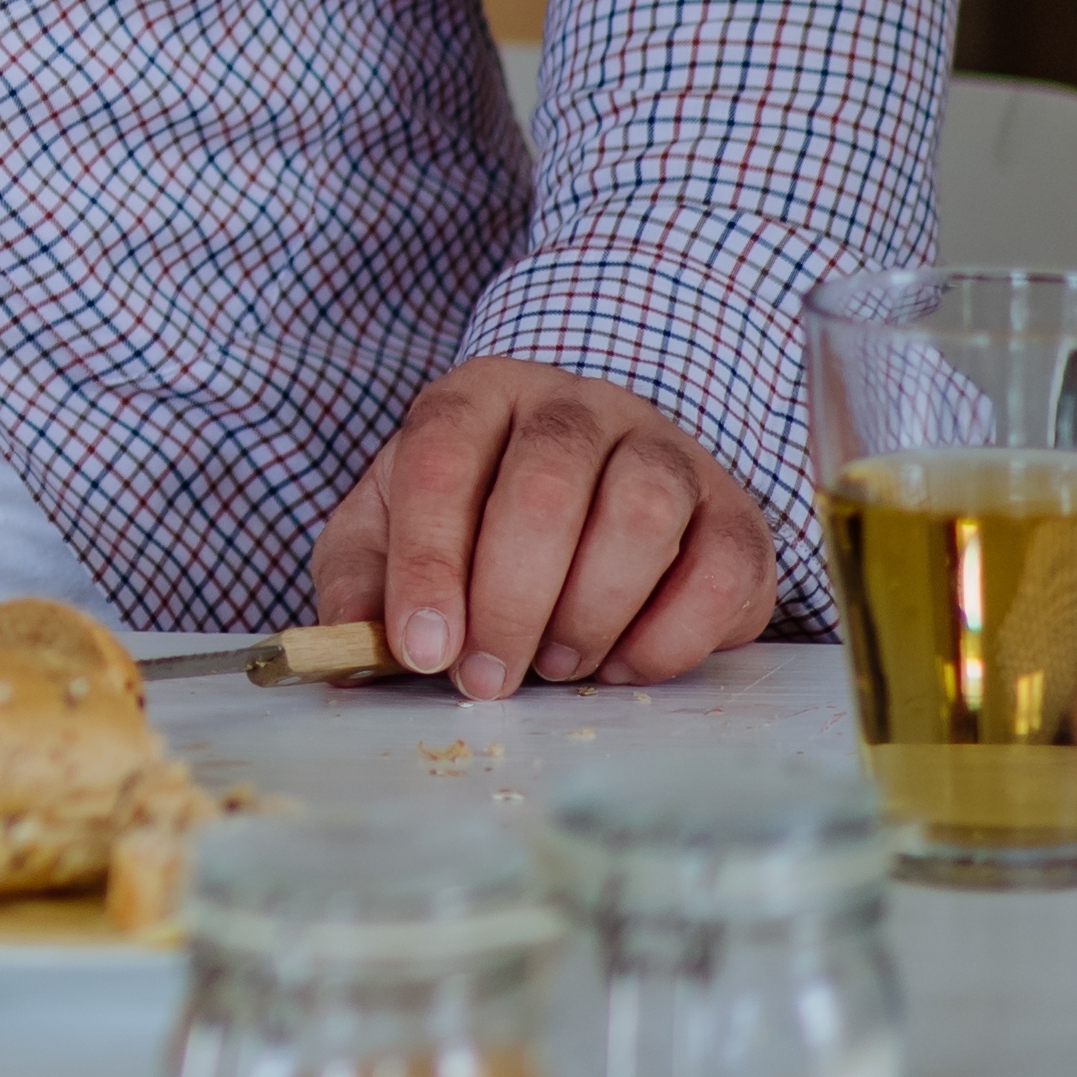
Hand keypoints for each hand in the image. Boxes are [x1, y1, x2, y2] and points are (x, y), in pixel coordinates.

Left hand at [309, 356, 781, 697]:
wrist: (589, 489)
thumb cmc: (473, 520)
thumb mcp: (390, 532)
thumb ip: (359, 581)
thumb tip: (342, 648)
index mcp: (477, 398)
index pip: (442, 459)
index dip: (429, 561)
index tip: (423, 650)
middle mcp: (574, 407)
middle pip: (546, 487)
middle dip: (510, 601)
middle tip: (487, 678)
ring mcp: (664, 450)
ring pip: (642, 514)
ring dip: (591, 611)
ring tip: (555, 665)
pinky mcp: (733, 513)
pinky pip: (722, 568)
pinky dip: (672, 635)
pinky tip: (624, 664)